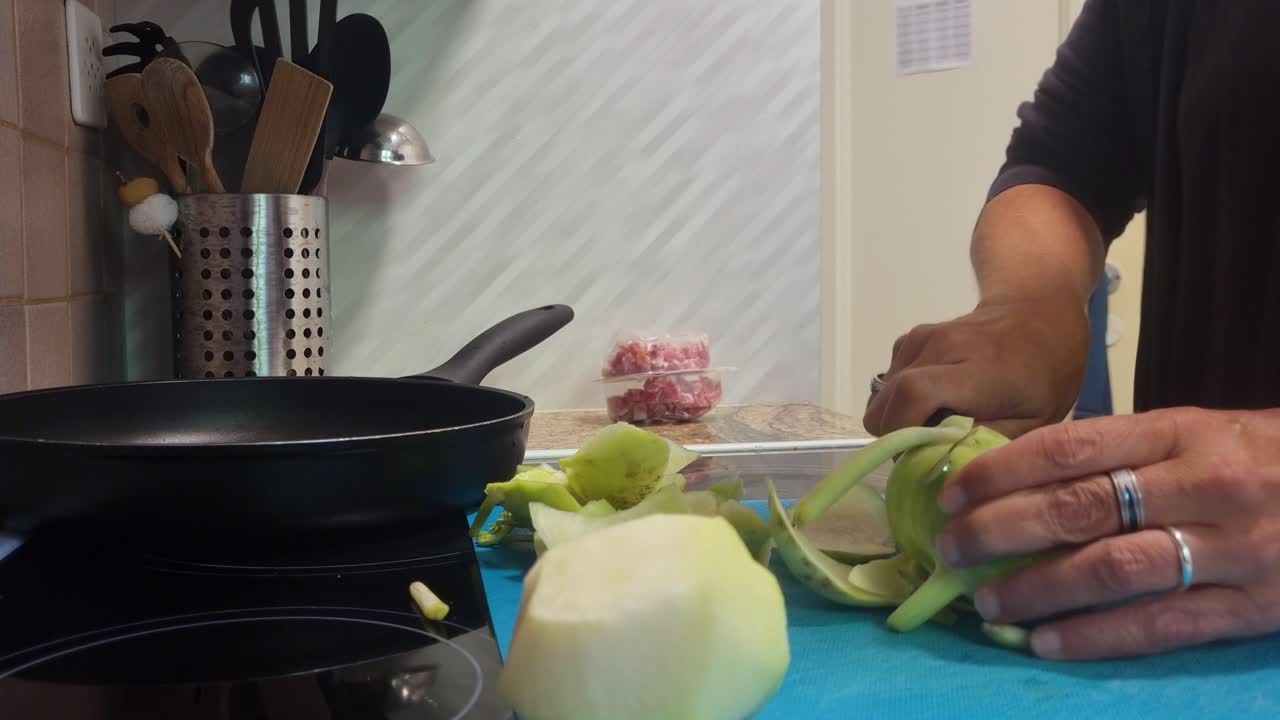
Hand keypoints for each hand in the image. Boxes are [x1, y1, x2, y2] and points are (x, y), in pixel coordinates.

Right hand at [863, 296, 1088, 438]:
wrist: (1038, 315)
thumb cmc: (1045, 374)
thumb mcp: (1034, 423)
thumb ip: (989, 446)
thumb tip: (947, 472)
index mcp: (975, 370)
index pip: (914, 394)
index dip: (902, 431)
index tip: (916, 458)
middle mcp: (939, 347)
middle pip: (886, 400)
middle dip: (896, 433)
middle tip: (927, 448)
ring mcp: (921, 339)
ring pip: (881, 394)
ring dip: (898, 416)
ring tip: (935, 421)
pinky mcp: (910, 338)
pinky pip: (887, 380)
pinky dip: (899, 398)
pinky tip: (932, 400)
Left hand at [936, 407, 1279, 659]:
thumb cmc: (1264, 458)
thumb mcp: (1199, 432)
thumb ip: (1123, 450)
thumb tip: (1021, 472)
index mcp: (1182, 431)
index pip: (1072, 448)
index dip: (1001, 471)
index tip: (952, 492)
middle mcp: (1203, 484)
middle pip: (1079, 507)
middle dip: (1000, 530)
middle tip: (951, 549)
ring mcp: (1231, 548)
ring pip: (1111, 570)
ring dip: (1037, 588)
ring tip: (987, 601)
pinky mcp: (1251, 607)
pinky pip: (1160, 625)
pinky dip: (1095, 637)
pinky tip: (1046, 642)